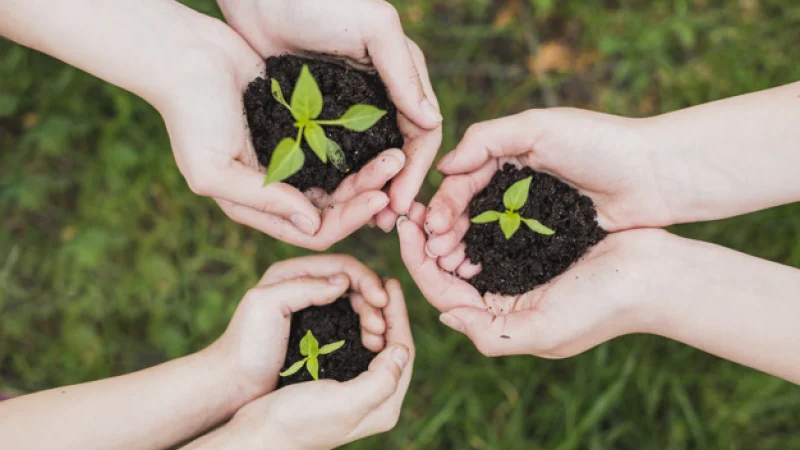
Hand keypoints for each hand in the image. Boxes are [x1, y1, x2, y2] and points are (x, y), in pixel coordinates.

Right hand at [160, 17, 408, 249]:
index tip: (380, 197)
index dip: (349, 220)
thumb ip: (262, 200)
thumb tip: (313, 225)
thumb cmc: (191, 115)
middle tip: (397, 167)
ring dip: (369, 171)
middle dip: (367, 193)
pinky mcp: (302, 130)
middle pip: (336, 207)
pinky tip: (381, 138)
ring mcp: (293, 160)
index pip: (314, 230)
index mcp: (258, 206)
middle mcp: (279, 190)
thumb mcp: (214, 168)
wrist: (187, 55)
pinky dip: (359, 149)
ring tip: (396, 153)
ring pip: (342, 179)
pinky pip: (339, 149)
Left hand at [207, 255, 390, 400]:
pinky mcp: (318, 331)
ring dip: (371, 316)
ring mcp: (313, 308)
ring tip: (378, 338)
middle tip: (381, 326)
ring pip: (355, 303)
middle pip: (353, 283)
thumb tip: (344, 281)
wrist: (233, 384)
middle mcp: (305, 285)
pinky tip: (372, 344)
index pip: (342, 264)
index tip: (381, 301)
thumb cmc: (245, 346)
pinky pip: (350, 322)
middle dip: (373, 300)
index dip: (366, 280)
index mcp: (292, 272)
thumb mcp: (266, 306)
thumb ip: (303, 287)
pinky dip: (364, 329)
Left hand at [218, 0, 443, 226]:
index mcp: (402, 77)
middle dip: (395, 189)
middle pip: (397, 154)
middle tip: (384, 223)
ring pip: (366, 160)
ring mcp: (347, 109)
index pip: (422, 133)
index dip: (416, 171)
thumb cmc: (320, 1)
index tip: (402, 204)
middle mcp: (381, 97)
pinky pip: (334, 154)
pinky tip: (329, 199)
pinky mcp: (316, 114)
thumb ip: (403, 72)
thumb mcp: (373, 27)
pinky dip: (337, 178)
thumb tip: (432, 122)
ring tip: (360, 219)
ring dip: (367, 190)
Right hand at [224, 280, 413, 449]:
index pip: (403, 351)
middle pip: (393, 347)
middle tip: (382, 283)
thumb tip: (403, 350)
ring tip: (368, 294)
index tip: (390, 283)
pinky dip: (357, 328)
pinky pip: (359, 351)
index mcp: (384, 406)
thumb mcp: (345, 403)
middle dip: (389, 313)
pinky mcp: (338, 387)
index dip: (399, 314)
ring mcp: (358, 395)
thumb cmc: (297, 421)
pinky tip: (350, 312)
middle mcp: (376, 402)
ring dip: (374, 319)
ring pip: (377, 347)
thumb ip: (381, 380)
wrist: (259, 437)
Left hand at [399, 206, 668, 356]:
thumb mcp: (544, 331)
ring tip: (430, 203)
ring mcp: (520, 273)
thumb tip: (445, 317)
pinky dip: (474, 219)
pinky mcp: (536, 247)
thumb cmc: (603, 305)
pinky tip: (463, 198)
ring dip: (446, 230)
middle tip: (409, 210)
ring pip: (468, 252)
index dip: (418, 263)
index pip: (445, 295)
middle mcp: (505, 301)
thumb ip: (491, 333)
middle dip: (426, 244)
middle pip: (450, 273)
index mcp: (502, 323)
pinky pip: (493, 233)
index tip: (403, 228)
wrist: (656, 274)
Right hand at [425, 108, 670, 258]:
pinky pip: (515, 249)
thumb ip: (488, 138)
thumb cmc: (599, 144)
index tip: (429, 226)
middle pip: (470, 210)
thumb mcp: (540, 127)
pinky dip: (493, 259)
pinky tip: (478, 273)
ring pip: (488, 233)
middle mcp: (517, 184)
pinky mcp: (552, 237)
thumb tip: (444, 165)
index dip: (445, 203)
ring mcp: (534, 213)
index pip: (464, 180)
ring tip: (450, 267)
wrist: (657, 175)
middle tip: (433, 253)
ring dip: (465, 248)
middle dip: (448, 231)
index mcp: (509, 155)